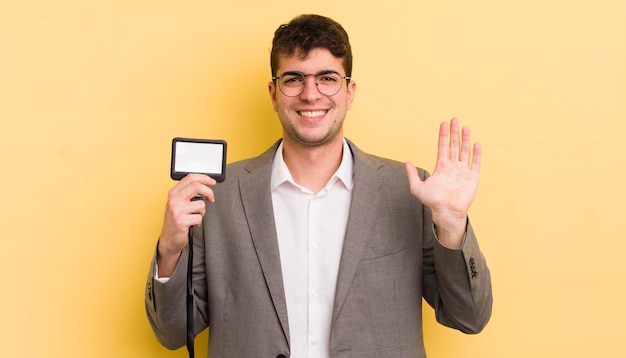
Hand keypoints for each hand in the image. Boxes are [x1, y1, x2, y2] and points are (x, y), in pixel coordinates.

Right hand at [157, 174, 215, 276]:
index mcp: (173, 193)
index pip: (190, 178)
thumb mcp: (179, 204)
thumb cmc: (176, 221)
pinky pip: (199, 218)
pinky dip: (198, 222)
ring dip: (202, 213)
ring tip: (194, 217)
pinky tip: (191, 224)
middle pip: (197, 186)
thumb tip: (204, 185)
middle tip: (211, 199)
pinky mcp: (181, 221)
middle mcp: (174, 200)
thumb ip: (188, 194)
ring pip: (201, 205)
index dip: (204, 178)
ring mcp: (176, 210)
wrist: (168, 240)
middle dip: (209, 192)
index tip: (212, 182)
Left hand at [405, 118, 480, 247]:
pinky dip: (476, 154)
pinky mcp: (472, 178)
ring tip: (465, 127)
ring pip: (464, 152)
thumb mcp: (417, 187)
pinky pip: (475, 163)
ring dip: (465, 139)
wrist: (445, 212)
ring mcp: (463, 172)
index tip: (444, 123)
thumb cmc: (432, 202)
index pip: (443, 147)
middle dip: (454, 133)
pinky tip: (476, 144)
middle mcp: (453, 167)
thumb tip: (407, 162)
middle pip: (454, 146)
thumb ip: (412, 175)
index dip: (443, 136)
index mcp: (441, 168)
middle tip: (455, 119)